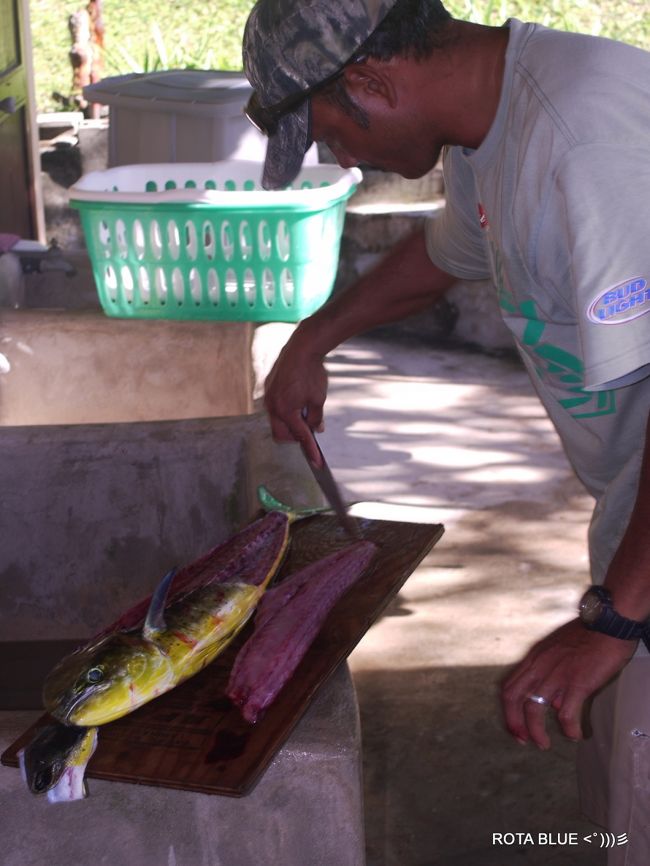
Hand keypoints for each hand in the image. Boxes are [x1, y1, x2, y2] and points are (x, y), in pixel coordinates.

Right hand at [263, 335, 327, 465]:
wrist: (301, 348)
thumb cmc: (311, 373)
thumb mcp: (318, 399)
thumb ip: (316, 418)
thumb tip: (316, 430)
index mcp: (286, 411)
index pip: (299, 436)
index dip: (310, 450)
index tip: (316, 461)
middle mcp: (273, 406)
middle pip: (281, 434)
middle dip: (295, 437)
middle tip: (309, 433)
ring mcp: (268, 397)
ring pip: (277, 421)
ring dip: (290, 423)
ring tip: (305, 413)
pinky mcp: (268, 389)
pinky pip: (275, 408)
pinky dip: (286, 411)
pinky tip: (297, 402)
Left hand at [501, 618, 636, 748]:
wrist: (606, 623)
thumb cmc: (586, 635)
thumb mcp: (557, 650)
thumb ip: (550, 674)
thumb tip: (552, 704)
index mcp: (534, 658)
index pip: (510, 686)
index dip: (508, 709)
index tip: (515, 725)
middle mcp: (539, 666)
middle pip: (513, 698)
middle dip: (514, 722)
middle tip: (523, 739)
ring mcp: (556, 675)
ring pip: (533, 709)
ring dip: (536, 731)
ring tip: (544, 744)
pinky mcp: (577, 683)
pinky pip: (566, 713)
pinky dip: (568, 729)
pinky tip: (575, 735)